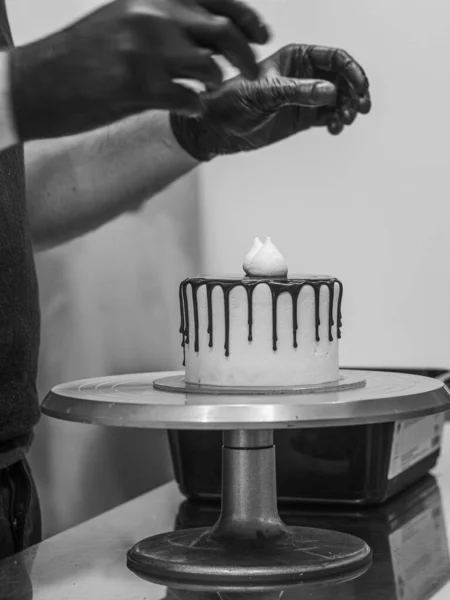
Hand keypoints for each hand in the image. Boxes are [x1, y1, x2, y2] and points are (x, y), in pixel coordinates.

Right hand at [9, 0, 269, 140]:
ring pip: (210, 67)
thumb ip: (166, 22)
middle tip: (253, 71)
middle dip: (247, 55)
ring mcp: (146, 51)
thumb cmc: (82, 55)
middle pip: (223, 31)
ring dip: (217, 84)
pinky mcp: (138, 86)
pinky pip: (188, 99)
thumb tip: (208, 37)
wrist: (38, 82)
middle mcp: (151, 15)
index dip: (247, 17)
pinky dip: (195, 106)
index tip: (263, 35)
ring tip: (207, 90)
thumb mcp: (124, 19)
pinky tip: (188, 107)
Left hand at [170, 44, 370, 160]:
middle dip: (355, 92)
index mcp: (296, 56)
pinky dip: (337, 122)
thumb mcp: (265, 93)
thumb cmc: (233, 100)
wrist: (219, 127)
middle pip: (343, 78)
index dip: (352, 71)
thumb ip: (298, 91)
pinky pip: (329, 116)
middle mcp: (304, 74)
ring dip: (347, 109)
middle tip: (358, 109)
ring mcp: (305, 96)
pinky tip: (334, 129)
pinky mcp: (303, 116)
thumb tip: (330, 91)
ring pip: (340, 99)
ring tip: (342, 121)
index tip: (360, 88)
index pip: (334, 57)